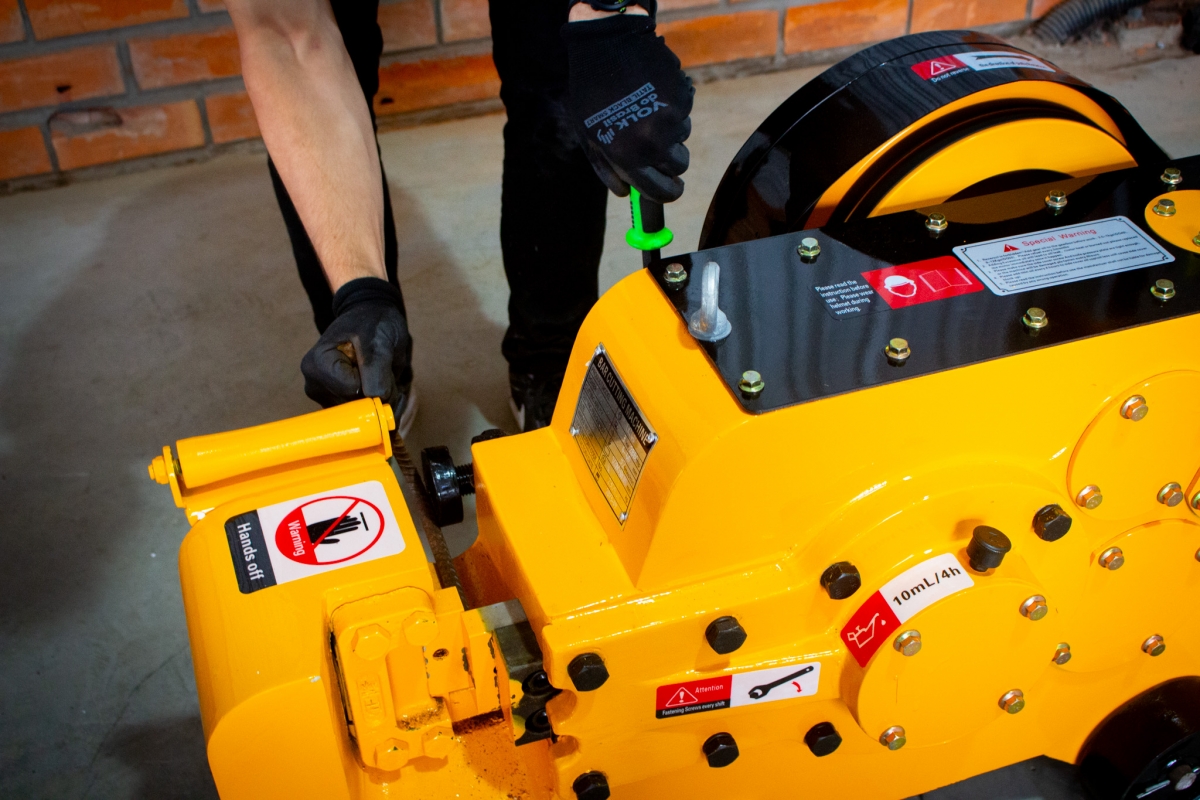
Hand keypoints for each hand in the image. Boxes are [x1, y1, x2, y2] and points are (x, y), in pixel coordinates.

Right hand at [301, 277, 412, 408]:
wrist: (373, 320)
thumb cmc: (373, 324)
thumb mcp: (378, 340)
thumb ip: (376, 368)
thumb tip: (376, 398)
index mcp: (317, 365)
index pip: (352, 391)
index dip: (374, 380)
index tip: (378, 360)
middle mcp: (314, 385)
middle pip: (356, 407)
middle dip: (380, 393)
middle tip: (384, 368)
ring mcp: (325, 398)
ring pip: (362, 415)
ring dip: (382, 398)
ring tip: (380, 372)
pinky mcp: (338, 406)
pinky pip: (364, 416)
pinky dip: (380, 403)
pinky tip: (379, 382)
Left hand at [562, 14, 692, 202]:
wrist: (607, 44)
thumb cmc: (591, 91)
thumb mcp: (588, 135)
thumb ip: (607, 169)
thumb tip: (625, 192)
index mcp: (628, 158)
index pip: (662, 192)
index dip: (669, 193)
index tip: (673, 188)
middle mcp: (653, 143)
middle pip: (679, 166)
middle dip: (671, 159)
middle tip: (656, 144)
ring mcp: (671, 120)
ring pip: (683, 137)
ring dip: (671, 130)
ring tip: (648, 109)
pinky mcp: (682, 98)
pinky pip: (685, 112)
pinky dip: (674, 107)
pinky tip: (653, 93)